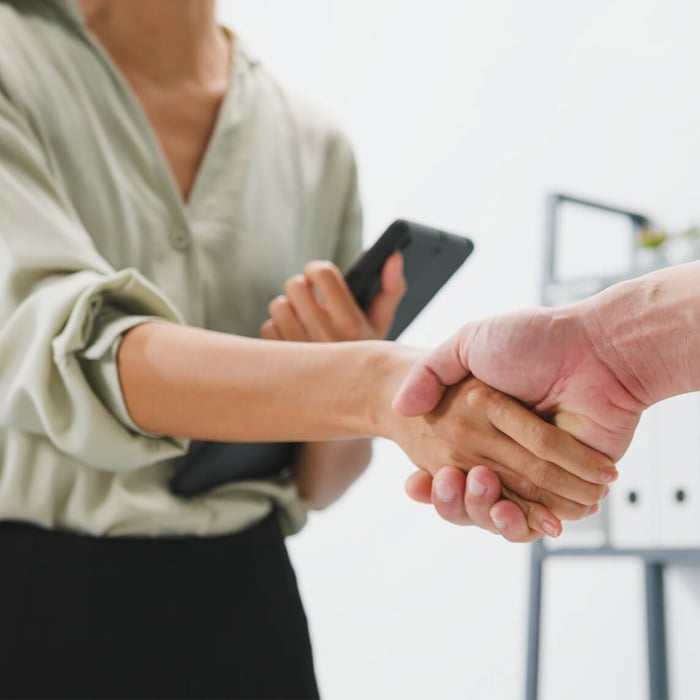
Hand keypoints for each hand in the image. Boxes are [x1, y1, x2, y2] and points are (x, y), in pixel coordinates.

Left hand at [260, 254, 405, 509]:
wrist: (350, 418)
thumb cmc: (368, 362)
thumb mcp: (383, 328)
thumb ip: (391, 289)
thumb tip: (393, 255)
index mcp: (353, 326)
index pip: (321, 274)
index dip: (316, 269)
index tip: (318, 275)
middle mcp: (327, 340)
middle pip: (294, 287)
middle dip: (301, 288)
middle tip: (308, 297)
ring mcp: (301, 355)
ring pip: (278, 307)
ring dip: (287, 308)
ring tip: (302, 320)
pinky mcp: (282, 366)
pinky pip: (267, 329)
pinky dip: (277, 329)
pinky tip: (293, 339)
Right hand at [393, 307, 643, 536]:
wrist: (599, 347)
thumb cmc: (535, 339)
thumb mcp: (469, 343)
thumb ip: (431, 371)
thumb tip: (400, 407)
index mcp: (482, 424)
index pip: (448, 464)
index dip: (430, 482)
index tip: (416, 483)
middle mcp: (507, 449)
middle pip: (471, 493)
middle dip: (454, 498)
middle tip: (447, 482)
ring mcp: (538, 468)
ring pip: (501, 509)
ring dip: (483, 512)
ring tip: (477, 490)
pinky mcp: (571, 483)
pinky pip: (541, 514)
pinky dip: (523, 522)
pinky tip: (507, 512)